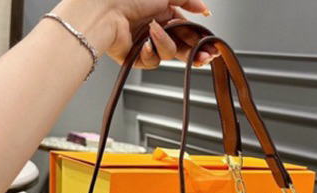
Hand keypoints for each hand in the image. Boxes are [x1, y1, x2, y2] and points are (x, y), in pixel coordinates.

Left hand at [54, 0, 217, 69]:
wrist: (105, 10)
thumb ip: (188, 0)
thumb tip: (205, 9)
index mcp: (163, 12)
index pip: (188, 29)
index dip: (200, 39)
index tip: (211, 47)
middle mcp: (155, 28)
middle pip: (182, 46)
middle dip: (194, 52)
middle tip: (205, 57)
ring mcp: (146, 43)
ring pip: (168, 55)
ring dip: (164, 44)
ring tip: (153, 32)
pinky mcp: (136, 57)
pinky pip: (152, 62)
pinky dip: (149, 53)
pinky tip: (144, 44)